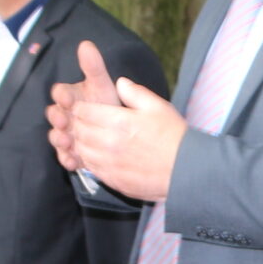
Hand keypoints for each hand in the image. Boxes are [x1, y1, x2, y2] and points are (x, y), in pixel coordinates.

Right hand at [46, 40, 123, 171]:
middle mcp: (64, 115)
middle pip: (54, 115)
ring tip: (67, 141)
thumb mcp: (103, 84)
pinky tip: (73, 161)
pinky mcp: (71, 152)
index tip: (67, 96)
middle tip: (64, 120)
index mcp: (70, 97)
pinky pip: (65, 157)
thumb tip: (86, 43)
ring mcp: (66, 134)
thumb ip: (93, 67)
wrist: (118, 130)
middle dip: (57, 118)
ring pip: (57, 137)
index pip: (60, 92)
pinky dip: (67, 159)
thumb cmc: (107, 103)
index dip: (62, 95)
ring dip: (59, 139)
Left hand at [63, 60, 187, 202]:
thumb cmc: (174, 137)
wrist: (186, 171)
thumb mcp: (158, 107)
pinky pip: (91, 168)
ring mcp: (110, 164)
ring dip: (80, 142)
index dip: (80, 107)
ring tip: (86, 136)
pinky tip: (95, 154)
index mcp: (119, 122)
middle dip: (76, 123)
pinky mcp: (113, 180)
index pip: (84, 111)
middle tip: (79, 120)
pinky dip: (88, 159)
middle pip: (80, 131)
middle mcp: (110, 144)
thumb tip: (120, 82)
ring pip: (82, 151)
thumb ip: (135, 92)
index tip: (82, 106)